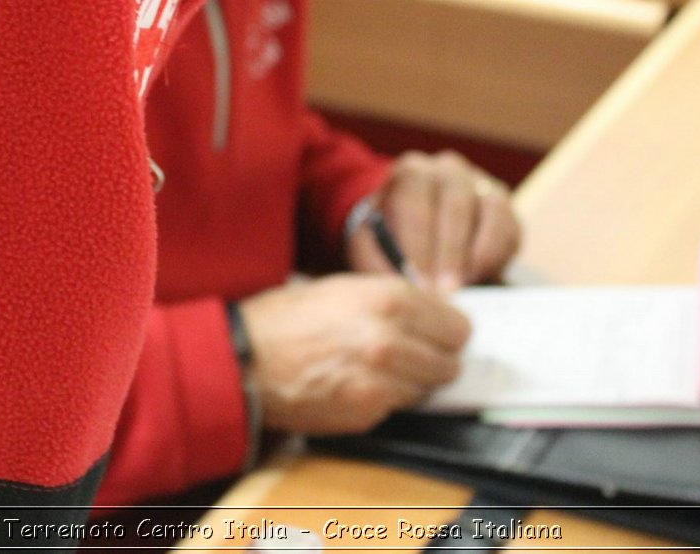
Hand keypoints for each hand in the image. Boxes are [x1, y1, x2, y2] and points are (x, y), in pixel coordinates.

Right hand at [237, 275, 470, 434]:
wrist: (243, 361)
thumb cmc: (282, 319)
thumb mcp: (339, 288)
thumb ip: (389, 298)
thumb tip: (429, 310)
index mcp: (388, 299)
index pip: (456, 325)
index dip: (445, 329)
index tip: (436, 332)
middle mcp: (392, 339)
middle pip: (450, 361)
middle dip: (434, 357)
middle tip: (412, 353)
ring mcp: (382, 380)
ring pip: (427, 388)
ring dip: (412, 381)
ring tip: (378, 368)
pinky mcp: (368, 412)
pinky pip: (397, 407)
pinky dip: (385, 398)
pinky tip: (357, 383)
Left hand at [346, 150, 518, 291]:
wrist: (416, 224)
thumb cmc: (389, 235)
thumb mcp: (370, 243)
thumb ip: (376, 260)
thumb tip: (398, 286)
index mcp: (410, 172)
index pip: (415, 203)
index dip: (418, 246)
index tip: (418, 283)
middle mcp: (447, 169)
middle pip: (455, 205)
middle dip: (450, 254)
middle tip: (444, 293)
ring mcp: (479, 182)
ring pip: (489, 211)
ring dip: (477, 255)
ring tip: (463, 287)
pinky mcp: (501, 203)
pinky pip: (508, 225)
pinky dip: (496, 254)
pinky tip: (479, 276)